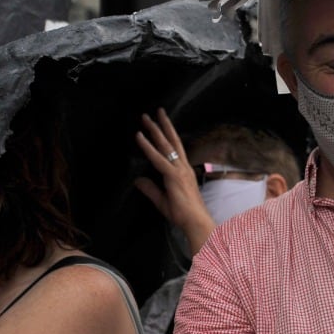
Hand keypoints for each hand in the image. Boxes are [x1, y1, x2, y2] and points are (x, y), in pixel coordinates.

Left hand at [134, 109, 213, 253]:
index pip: (175, 148)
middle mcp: (182, 167)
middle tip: (154, 112)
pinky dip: (148, 147)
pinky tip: (140, 137)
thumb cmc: (183, 213)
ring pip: (165, 145)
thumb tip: (138, 180)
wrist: (195, 221)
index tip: (160, 123)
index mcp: (183, 171)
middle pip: (171, 141)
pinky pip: (158, 158)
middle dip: (161, 125)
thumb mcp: (162, 200)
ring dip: (154, 130)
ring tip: (146, 118)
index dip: (166, 135)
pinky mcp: (173, 176)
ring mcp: (179, 170)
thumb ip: (150, 189)